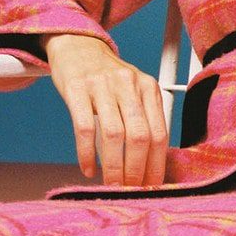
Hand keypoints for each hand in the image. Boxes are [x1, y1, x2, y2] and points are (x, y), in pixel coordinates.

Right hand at [43, 32, 168, 185]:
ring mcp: (102, 85)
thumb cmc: (107, 77)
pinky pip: (84, 128)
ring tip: (112, 184)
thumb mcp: (133, 90)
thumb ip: (143, 119)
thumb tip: (149, 164)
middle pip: (139, 136)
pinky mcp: (76, 88)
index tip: (152, 186)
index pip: (159, 134)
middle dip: (137, 170)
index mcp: (148, 88)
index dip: (156, 164)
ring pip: (114, 135)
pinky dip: (87, 154)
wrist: (77, 46)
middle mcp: (129, 85)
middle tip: (131, 190)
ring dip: (114, 166)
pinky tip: (88, 169)